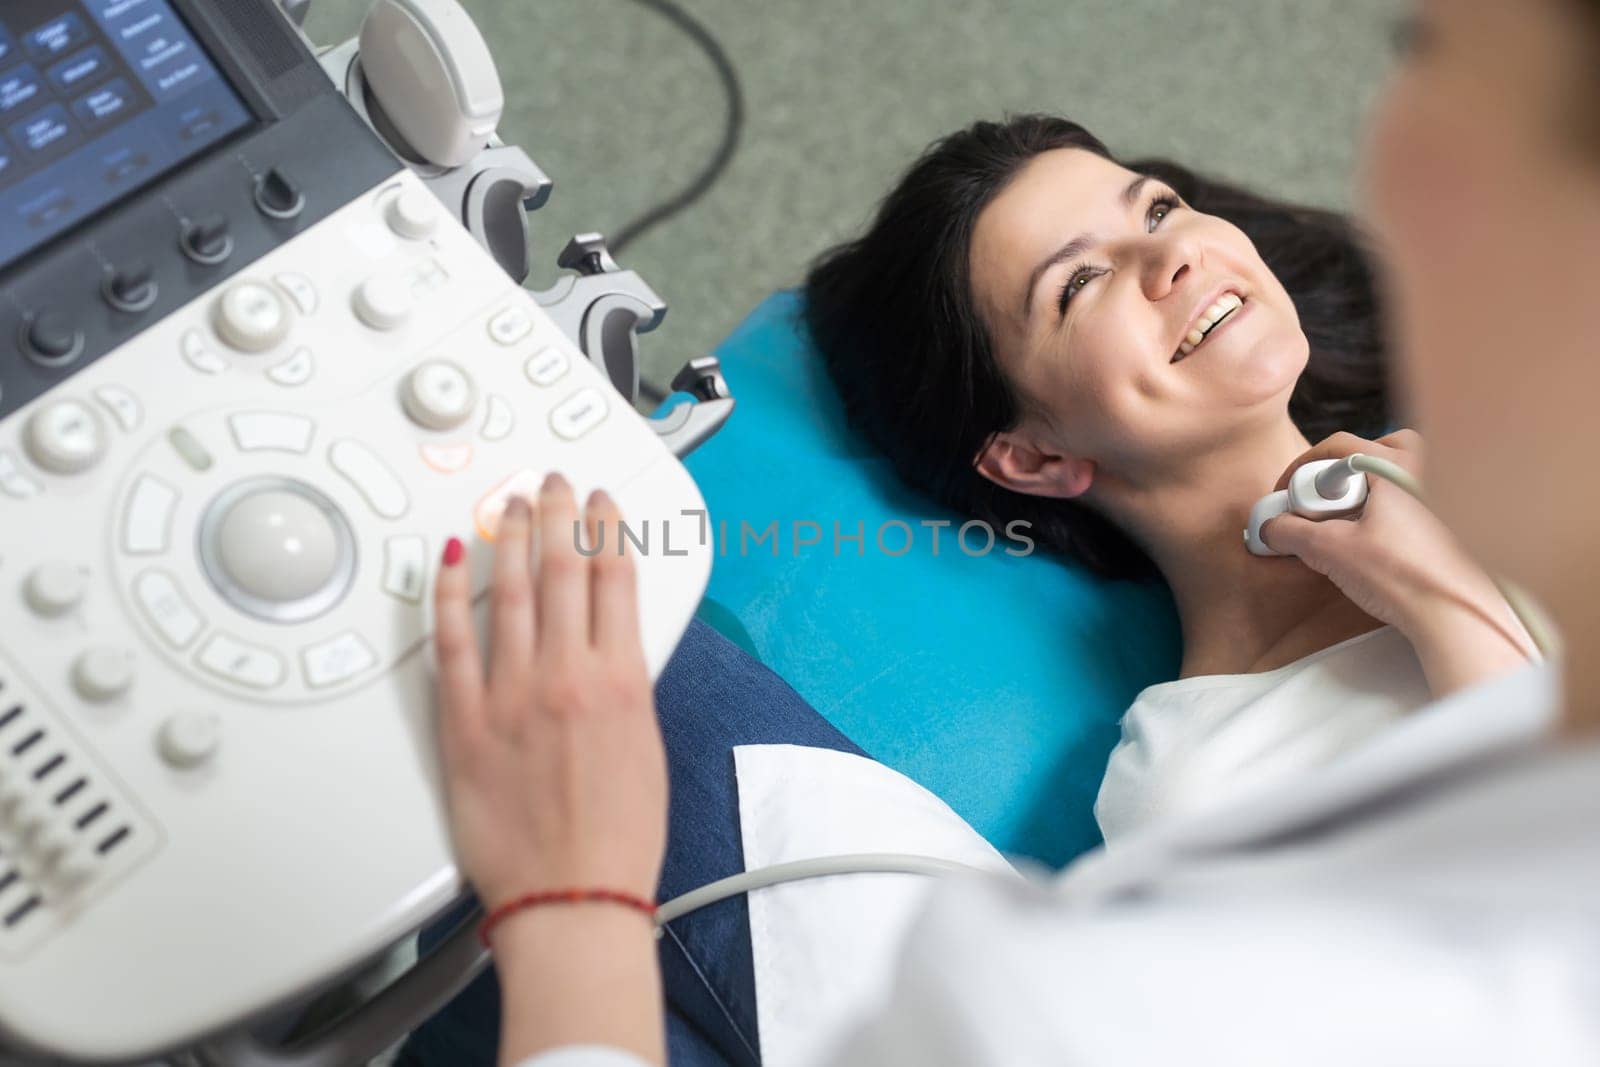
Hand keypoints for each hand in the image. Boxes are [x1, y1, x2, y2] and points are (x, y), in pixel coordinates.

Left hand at [432, 474, 666, 909]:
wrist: (572, 896)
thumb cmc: (617, 839)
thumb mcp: (646, 747)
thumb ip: (623, 687)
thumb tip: (605, 647)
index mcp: (621, 679)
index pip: (615, 578)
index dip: (607, 528)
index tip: (601, 503)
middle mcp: (567, 675)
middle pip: (562, 568)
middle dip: (558, 513)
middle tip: (550, 483)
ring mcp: (512, 694)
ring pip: (509, 591)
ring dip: (509, 537)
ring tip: (507, 503)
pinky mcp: (465, 722)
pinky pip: (452, 642)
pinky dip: (447, 595)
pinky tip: (447, 561)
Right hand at [1260, 431, 1533, 690]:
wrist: (1453, 616)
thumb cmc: (1404, 577)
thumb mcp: (1331, 550)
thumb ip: (1291, 531)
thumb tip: (1272, 527)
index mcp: (1397, 465)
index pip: (1337, 448)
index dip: (1302, 470)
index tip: (1286, 495)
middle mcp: (1427, 468)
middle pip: (1371, 452)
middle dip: (1340, 475)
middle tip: (1322, 507)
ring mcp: (1445, 494)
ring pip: (1395, 475)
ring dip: (1368, 491)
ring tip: (1351, 523)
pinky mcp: (1453, 520)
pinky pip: (1414, 498)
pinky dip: (1390, 509)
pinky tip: (1378, 540)